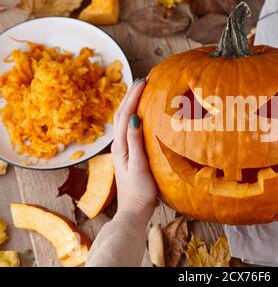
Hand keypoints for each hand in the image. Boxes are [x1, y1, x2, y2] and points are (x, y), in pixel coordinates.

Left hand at [111, 78, 157, 223]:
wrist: (134, 210)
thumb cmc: (139, 191)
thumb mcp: (138, 166)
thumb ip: (135, 142)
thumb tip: (135, 118)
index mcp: (121, 146)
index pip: (126, 114)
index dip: (133, 96)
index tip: (144, 80)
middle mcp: (119, 144)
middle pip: (122, 113)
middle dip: (131, 95)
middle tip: (144, 80)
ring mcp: (123, 149)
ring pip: (125, 120)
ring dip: (132, 103)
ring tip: (143, 91)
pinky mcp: (129, 153)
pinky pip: (130, 128)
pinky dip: (135, 115)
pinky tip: (143, 114)